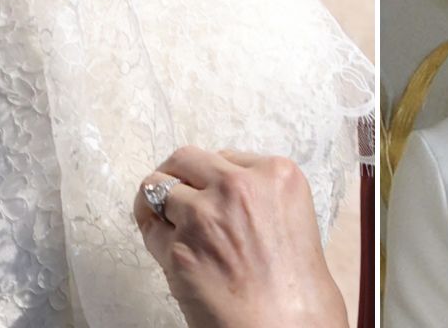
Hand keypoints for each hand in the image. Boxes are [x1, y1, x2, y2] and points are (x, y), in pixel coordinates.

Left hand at [133, 146, 347, 327]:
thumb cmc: (298, 290)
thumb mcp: (294, 218)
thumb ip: (261, 196)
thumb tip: (223, 193)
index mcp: (276, 174)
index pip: (226, 157)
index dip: (214, 177)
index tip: (211, 192)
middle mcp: (239, 186)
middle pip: (186, 159)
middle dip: (178, 175)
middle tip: (176, 191)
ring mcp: (204, 215)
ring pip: (157, 186)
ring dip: (160, 203)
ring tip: (165, 218)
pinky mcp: (178, 247)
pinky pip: (149, 225)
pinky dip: (151, 231)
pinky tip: (161, 239)